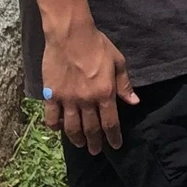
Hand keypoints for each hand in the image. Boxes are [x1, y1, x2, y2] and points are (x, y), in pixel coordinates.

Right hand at [41, 16, 139, 153]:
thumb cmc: (98, 45)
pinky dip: (55, 127)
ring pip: (71, 128)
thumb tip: (134, 102)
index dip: (113, 137)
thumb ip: (124, 84)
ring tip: (80, 145)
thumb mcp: (118, 62)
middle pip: (91, 129)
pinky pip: (52, 117)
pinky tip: (59, 129)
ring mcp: (67, 99)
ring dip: (76, 139)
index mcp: (105, 93)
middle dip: (95, 143)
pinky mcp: (51, 95)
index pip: (111, 123)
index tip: (116, 146)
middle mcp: (86, 100)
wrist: (70, 35)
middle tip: (96, 151)